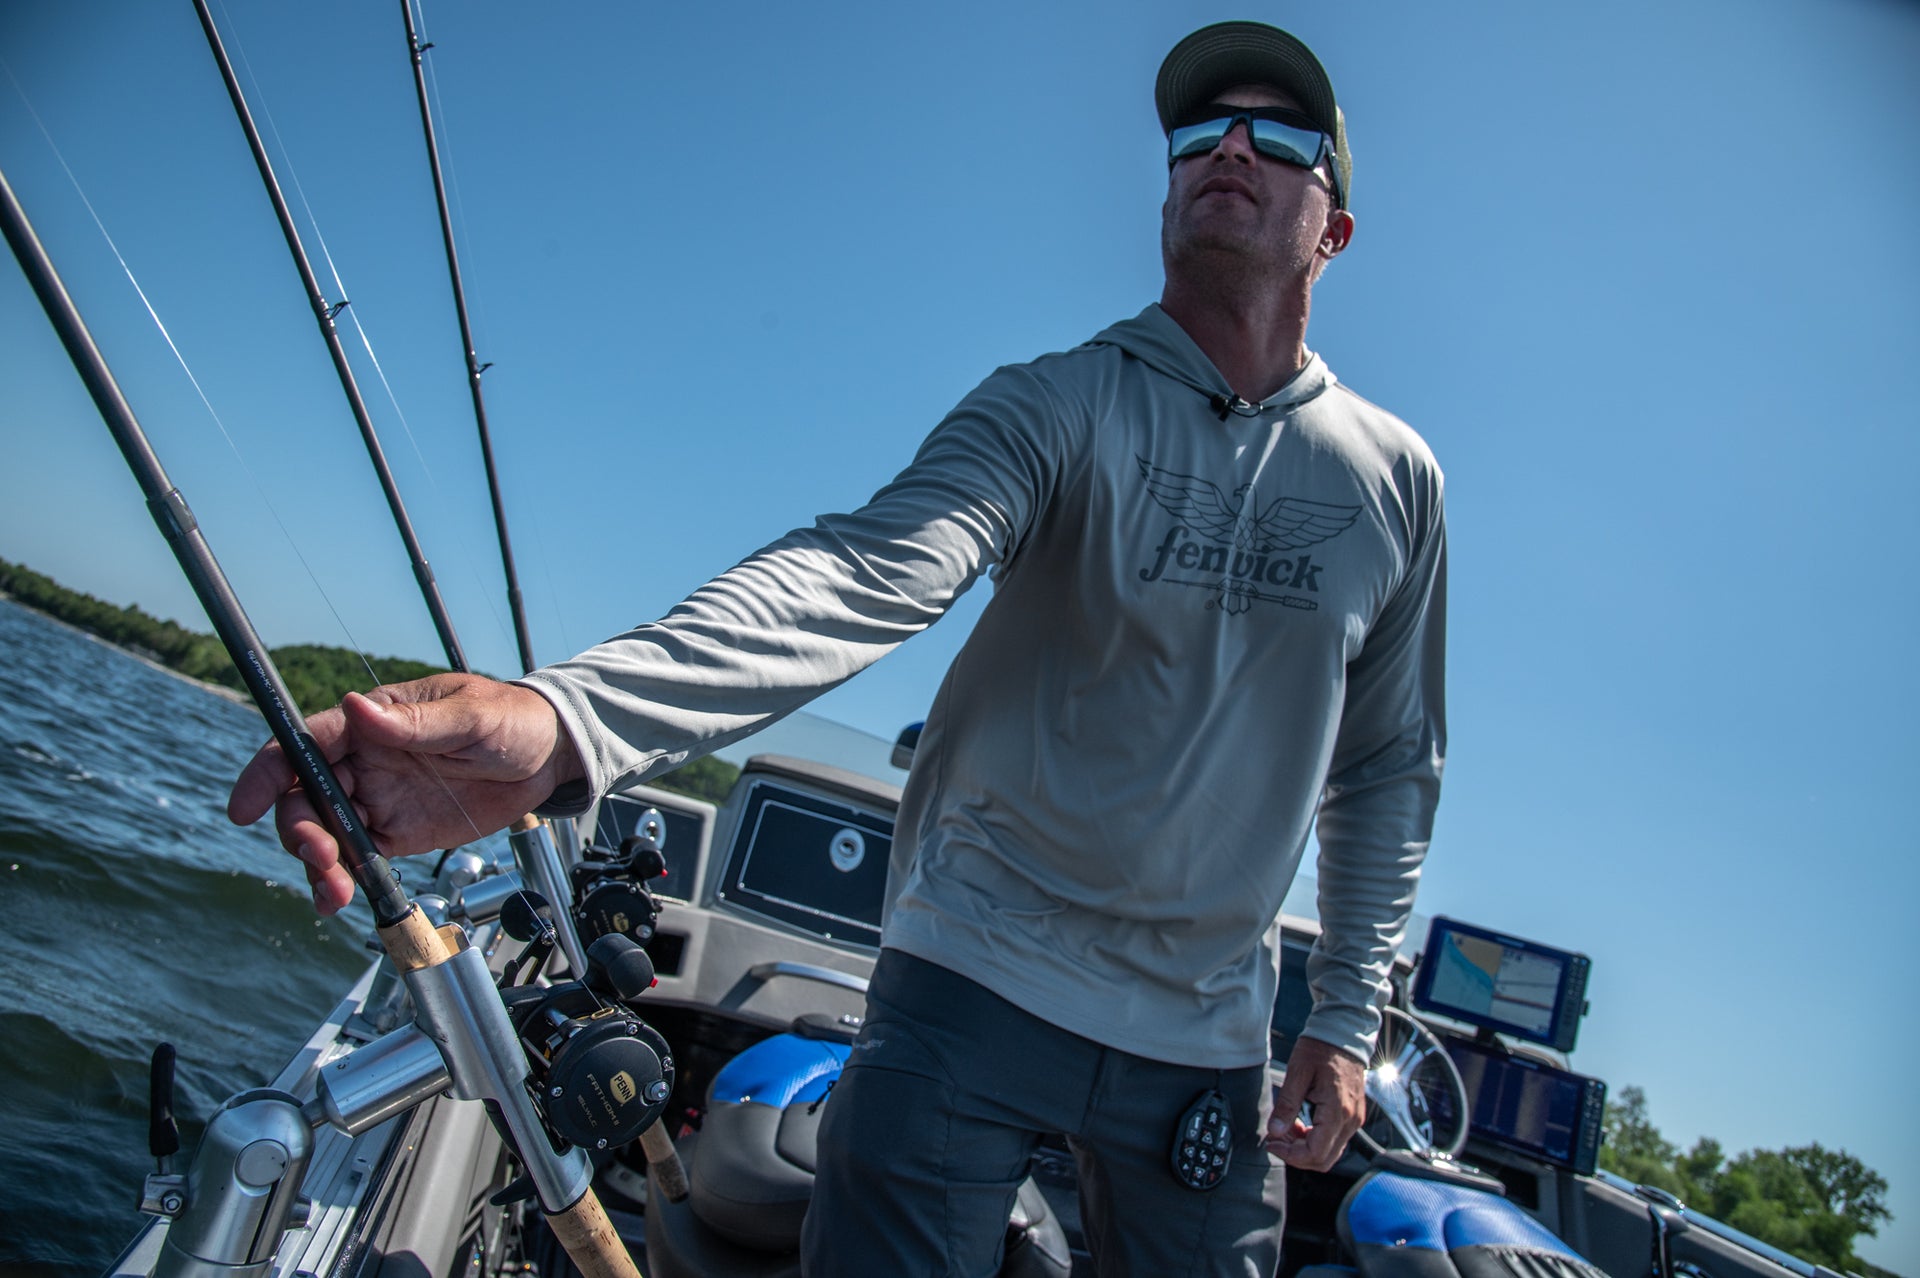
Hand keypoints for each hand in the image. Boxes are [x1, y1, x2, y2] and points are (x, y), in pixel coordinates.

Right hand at [227, 673, 584, 914]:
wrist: (549, 756)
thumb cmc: (511, 719)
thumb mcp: (470, 717)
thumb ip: (413, 723)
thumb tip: (357, 708)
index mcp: (371, 720)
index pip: (304, 744)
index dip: (266, 774)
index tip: (244, 806)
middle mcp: (364, 760)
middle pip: (304, 797)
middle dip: (300, 831)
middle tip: (322, 857)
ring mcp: (378, 797)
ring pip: (325, 833)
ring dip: (318, 864)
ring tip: (333, 892)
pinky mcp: (398, 831)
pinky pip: (358, 857)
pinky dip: (344, 878)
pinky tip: (341, 897)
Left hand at [1266, 1036, 1366, 1170]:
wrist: (1343, 1035)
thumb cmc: (1321, 1049)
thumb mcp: (1297, 1073)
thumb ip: (1286, 1104)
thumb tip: (1275, 1131)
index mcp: (1338, 1111)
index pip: (1315, 1153)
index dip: (1290, 1155)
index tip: (1272, 1142)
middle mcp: (1350, 1121)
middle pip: (1323, 1160)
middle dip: (1296, 1154)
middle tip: (1276, 1137)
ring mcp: (1354, 1120)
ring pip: (1328, 1152)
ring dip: (1304, 1147)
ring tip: (1285, 1127)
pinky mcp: (1352, 1117)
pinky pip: (1333, 1140)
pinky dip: (1314, 1139)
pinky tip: (1299, 1123)